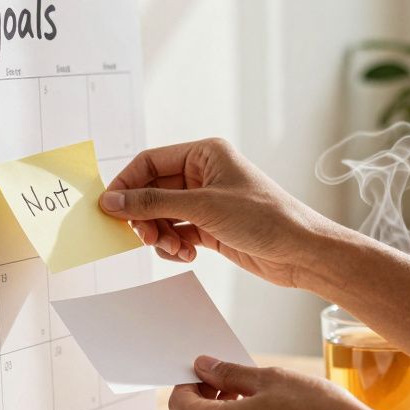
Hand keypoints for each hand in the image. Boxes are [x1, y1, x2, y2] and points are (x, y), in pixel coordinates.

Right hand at [100, 138, 355, 288]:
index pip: (150, 162)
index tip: (109, 209)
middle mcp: (204, 174)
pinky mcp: (212, 228)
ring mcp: (207, 202)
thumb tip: (113, 201)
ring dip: (160, 235)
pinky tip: (186, 255)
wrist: (300, 251)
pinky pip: (178, 233)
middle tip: (144, 237)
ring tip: (173, 249)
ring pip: (163, 216)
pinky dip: (174, 246)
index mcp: (205, 153)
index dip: (127, 184)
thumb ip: (154, 203)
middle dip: (145, 216)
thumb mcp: (203, 207)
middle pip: (153, 191)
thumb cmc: (264, 218)